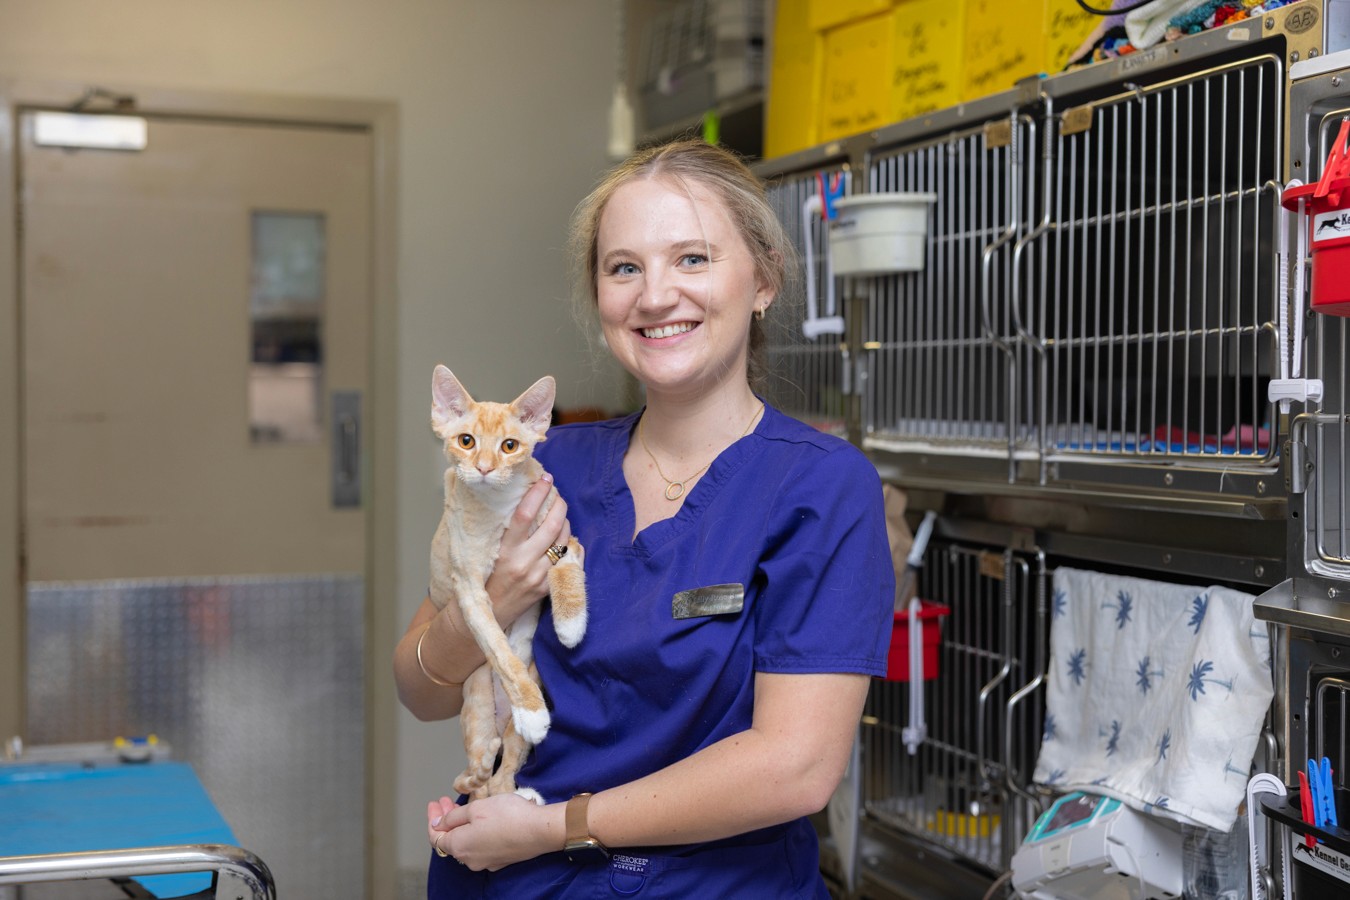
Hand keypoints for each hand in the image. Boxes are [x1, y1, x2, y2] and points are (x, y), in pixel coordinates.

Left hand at [427, 794, 558, 870]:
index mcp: (459, 846)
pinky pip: (480, 846)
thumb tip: (439, 825)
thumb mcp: (475, 808)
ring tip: (462, 807)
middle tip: (446, 802)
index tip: (434, 803)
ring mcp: (485, 861)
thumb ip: (453, 817)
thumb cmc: (507, 816)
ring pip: (466, 843)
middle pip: (451, 840)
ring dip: (461, 825)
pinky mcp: (500, 860)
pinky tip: (480, 820)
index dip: (433, 819)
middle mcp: (469, 859)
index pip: (436, 836)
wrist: (539, 830)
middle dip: (446, 819)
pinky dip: (475, 832)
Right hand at [484, 474, 570, 628]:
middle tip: (557, 495)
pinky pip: (568, 561)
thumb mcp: (489, 551)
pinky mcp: (547, 587)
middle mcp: (523, 562)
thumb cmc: (485, 577)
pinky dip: (570, 546)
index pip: (524, 514)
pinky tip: (567, 539)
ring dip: (565, 523)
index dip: (537, 493)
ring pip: (563, 541)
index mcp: (505, 550)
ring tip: (560, 515)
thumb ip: (506, 531)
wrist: (488, 612)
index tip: (544, 479)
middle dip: (559, 505)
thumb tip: (525, 502)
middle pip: (551, 525)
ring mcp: (538, 576)